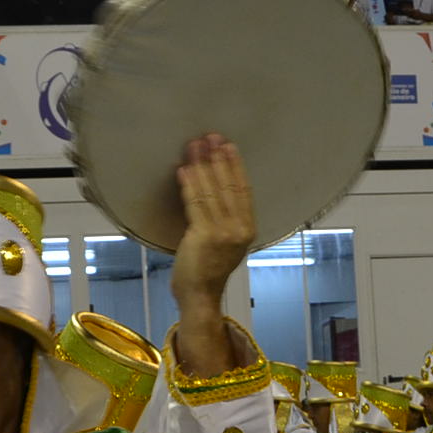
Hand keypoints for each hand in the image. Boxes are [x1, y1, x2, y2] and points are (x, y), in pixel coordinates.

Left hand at [168, 135, 258, 379]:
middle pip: (229, 186)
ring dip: (201, 165)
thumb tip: (213, 189)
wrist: (199, 296)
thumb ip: (226, 221)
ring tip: (193, 146)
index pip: (244, 190)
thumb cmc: (207, 270)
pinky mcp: (204, 235)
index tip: (228, 146)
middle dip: (218, 158)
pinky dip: (189, 184)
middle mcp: (240, 229)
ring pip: (212, 191)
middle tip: (210, 136)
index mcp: (248, 229)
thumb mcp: (226, 244)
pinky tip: (183, 169)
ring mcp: (223, 233)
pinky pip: (195, 203)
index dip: (235, 166)